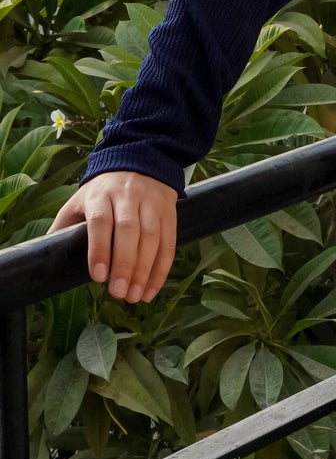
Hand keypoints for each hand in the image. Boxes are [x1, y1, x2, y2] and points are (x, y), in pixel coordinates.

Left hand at [53, 172, 179, 304]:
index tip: (98, 277)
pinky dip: (161, 269)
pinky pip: (168, 242)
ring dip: (144, 270)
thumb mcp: (79, 200)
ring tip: (134, 296)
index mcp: (101, 194)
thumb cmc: (103, 191)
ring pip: (151, 237)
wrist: (140, 162)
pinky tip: (151, 289)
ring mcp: (151, 203)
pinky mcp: (169, 212)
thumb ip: (64, 224)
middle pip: (129, 231)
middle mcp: (128, 197)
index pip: (101, 221)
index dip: (99, 249)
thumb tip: (45, 253)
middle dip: (125, 265)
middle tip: (119, 293)